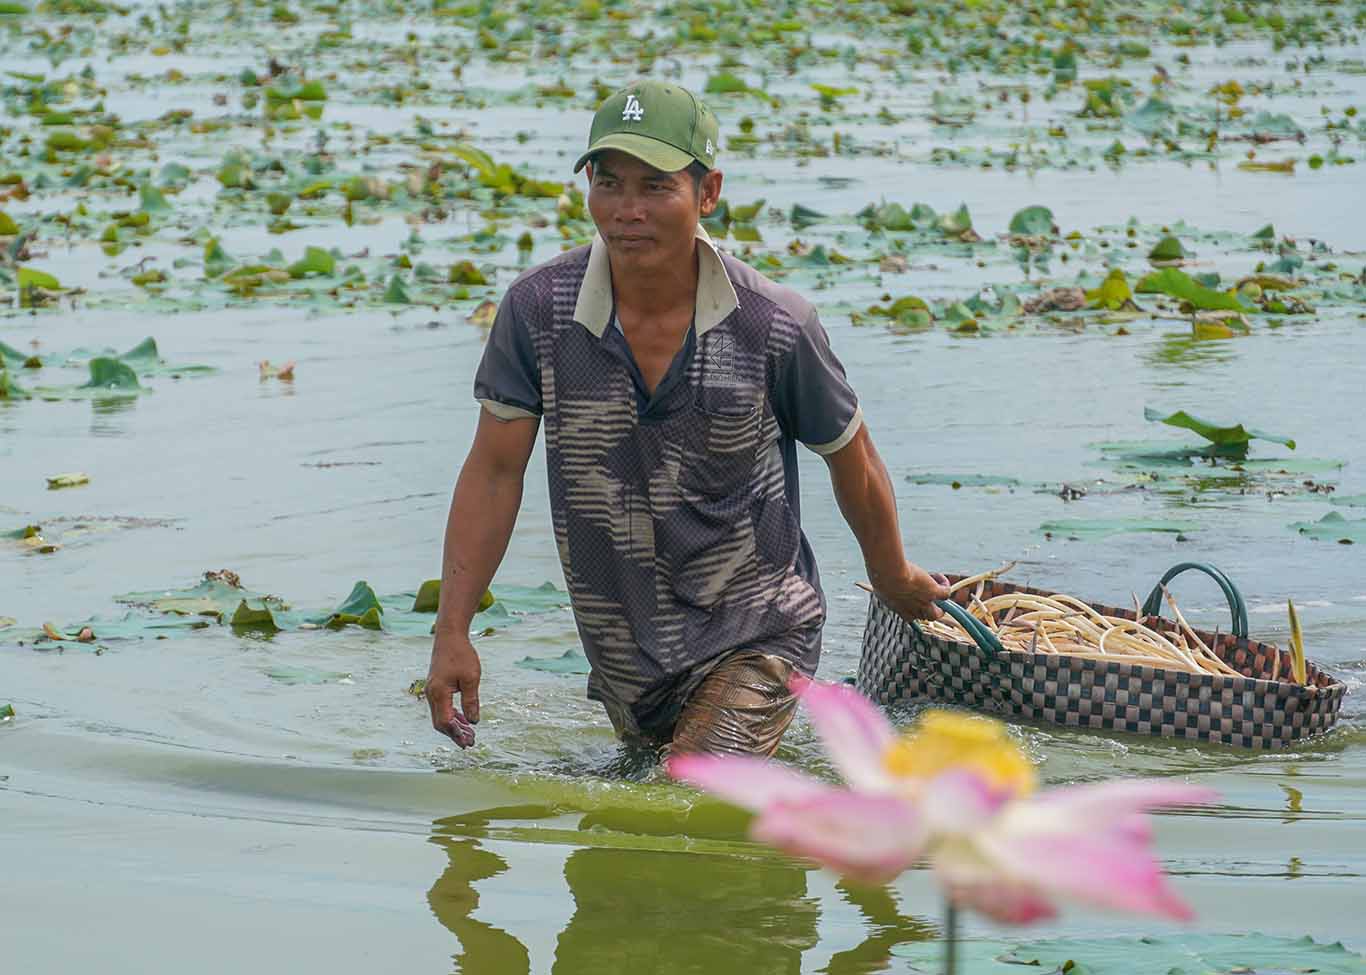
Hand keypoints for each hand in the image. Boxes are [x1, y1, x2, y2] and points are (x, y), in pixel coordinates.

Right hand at [426, 628, 481, 748]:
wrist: (450, 636)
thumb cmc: (461, 655)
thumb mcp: (471, 678)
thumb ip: (471, 701)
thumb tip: (473, 722)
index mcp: (439, 693)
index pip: (445, 722)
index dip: (456, 734)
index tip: (469, 742)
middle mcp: (431, 694)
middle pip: (440, 723)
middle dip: (454, 734)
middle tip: (470, 742)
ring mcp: (432, 691)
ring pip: (440, 716)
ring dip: (454, 726)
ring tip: (469, 735)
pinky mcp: (436, 687)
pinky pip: (442, 707)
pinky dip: (452, 716)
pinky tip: (463, 720)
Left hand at [874, 563, 950, 623]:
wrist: (890, 576)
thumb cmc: (881, 578)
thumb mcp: (880, 584)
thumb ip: (882, 584)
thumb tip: (877, 577)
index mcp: (900, 610)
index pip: (911, 616)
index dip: (914, 607)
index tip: (911, 594)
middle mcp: (914, 610)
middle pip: (927, 618)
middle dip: (930, 610)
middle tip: (929, 596)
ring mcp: (925, 603)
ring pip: (939, 612)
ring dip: (939, 602)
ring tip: (937, 587)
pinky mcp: (933, 593)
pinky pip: (946, 592)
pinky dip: (945, 585)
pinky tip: (938, 576)